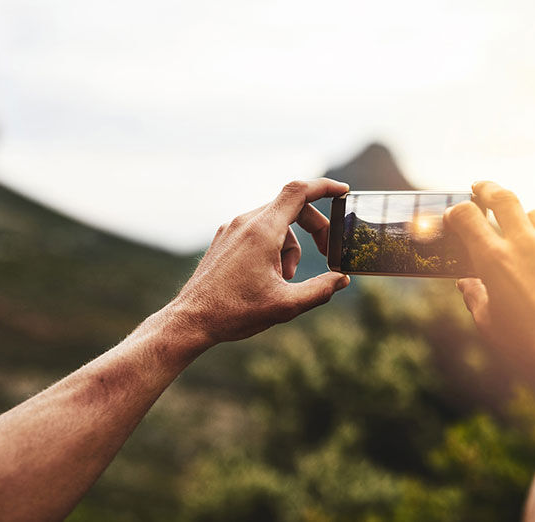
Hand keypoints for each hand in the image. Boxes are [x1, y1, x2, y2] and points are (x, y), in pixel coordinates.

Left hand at [173, 179, 350, 345]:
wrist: (191, 320)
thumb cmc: (235, 312)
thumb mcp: (286, 306)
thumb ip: (320, 290)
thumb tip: (342, 279)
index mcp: (262, 231)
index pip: (299, 192)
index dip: (325, 187)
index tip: (344, 192)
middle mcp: (245, 222)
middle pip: (291, 208)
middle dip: (314, 228)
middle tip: (326, 254)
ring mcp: (231, 228)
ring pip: (275, 223)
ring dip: (290, 246)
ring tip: (286, 279)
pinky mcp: (224, 239)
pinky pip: (258, 231)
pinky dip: (272, 247)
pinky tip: (268, 277)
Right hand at [444, 181, 534, 382]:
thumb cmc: (524, 347)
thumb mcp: (488, 322)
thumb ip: (474, 295)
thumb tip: (466, 281)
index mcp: (493, 260)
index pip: (468, 216)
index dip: (457, 210)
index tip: (455, 213)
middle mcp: (526, 244)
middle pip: (505, 198)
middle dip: (489, 190)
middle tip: (482, 188)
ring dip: (525, 221)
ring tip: (522, 234)